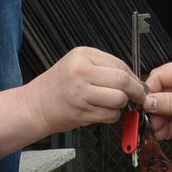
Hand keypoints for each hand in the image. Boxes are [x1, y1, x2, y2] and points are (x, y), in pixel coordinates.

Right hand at [25, 47, 145, 135]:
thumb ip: (103, 68)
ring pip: (118, 99)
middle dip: (135, 91)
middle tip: (137, 97)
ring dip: (121, 105)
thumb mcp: (77, 65)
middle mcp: (81, 71)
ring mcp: (81, 91)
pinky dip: (111, 116)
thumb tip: (132, 78)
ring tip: (112, 104)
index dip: (133, 77)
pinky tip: (100, 112)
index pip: (120, 64)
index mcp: (82, 55)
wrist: (34, 106)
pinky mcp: (81, 111)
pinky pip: (110, 115)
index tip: (137, 85)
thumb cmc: (56, 87)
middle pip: (122, 80)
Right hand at [144, 59, 171, 139]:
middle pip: (161, 91)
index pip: (158, 77)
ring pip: (166, 102)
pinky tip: (169, 131)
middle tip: (154, 125)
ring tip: (162, 132)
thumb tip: (148, 102)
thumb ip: (170, 103)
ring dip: (162, 118)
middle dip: (156, 110)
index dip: (149, 94)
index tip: (144, 109)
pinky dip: (171, 120)